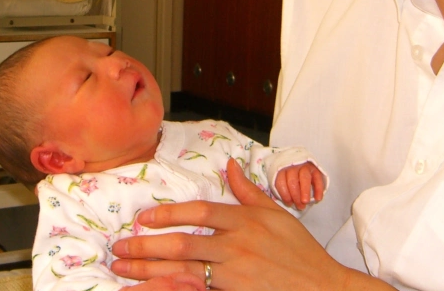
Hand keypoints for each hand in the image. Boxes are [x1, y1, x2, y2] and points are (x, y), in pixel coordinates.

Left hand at [111, 159, 390, 289]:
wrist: (324, 287)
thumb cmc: (302, 252)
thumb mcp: (278, 214)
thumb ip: (248, 191)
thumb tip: (230, 165)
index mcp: (245, 221)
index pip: (199, 212)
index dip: (168, 214)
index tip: (143, 218)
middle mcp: (237, 246)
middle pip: (182, 244)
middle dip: (145, 247)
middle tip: (119, 249)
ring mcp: (236, 274)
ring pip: (182, 270)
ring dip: (149, 270)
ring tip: (124, 270)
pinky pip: (197, 290)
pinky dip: (172, 288)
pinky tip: (152, 289)